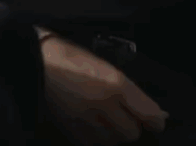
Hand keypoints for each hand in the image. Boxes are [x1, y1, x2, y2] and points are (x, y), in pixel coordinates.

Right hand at [40, 36, 168, 145]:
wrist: (38, 62)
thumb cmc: (73, 58)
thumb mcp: (107, 67)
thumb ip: (132, 92)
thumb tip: (156, 114)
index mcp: (116, 82)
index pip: (148, 113)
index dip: (156, 120)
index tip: (157, 121)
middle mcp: (104, 103)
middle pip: (132, 133)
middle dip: (132, 126)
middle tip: (125, 115)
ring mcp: (86, 118)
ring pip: (112, 141)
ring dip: (114, 133)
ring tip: (106, 118)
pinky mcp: (70, 128)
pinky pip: (92, 143)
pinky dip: (96, 137)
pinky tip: (92, 124)